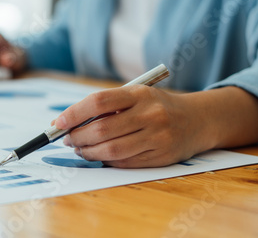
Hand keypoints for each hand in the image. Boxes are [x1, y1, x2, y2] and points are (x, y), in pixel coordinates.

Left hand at [54, 85, 215, 167]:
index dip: (74, 113)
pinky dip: (105, 161)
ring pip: (111, 150)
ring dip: (88, 152)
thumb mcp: (136, 95)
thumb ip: (107, 106)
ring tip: (79, 148)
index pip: (99, 101)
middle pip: (102, 129)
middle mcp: (150, 114)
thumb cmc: (157, 106)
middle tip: (67, 138)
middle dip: (78, 136)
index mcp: (140, 94)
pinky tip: (98, 155)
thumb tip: (68, 122)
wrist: (199, 119)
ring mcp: (158, 137)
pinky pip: (124, 162)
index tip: (58, 123)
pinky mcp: (161, 157)